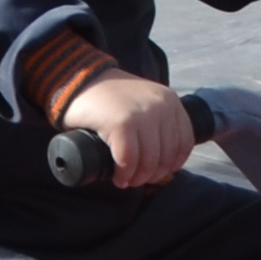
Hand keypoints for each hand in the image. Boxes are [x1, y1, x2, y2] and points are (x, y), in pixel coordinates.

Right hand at [66, 71, 193, 189]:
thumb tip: (165, 161)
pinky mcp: (120, 124)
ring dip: (138, 177)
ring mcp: (140, 114)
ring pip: (148, 160)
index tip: (158, 172)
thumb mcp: (143, 101)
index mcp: (169, 100)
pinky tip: (118, 177)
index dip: (173, 164)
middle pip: (166, 155)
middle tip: (138, 180)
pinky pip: (128, 160)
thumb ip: (158, 120)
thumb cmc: (109, 96)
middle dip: (153, 174)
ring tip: (127, 181)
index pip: (184, 142)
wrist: (76, 79)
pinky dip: (123, 174)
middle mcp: (160, 106)